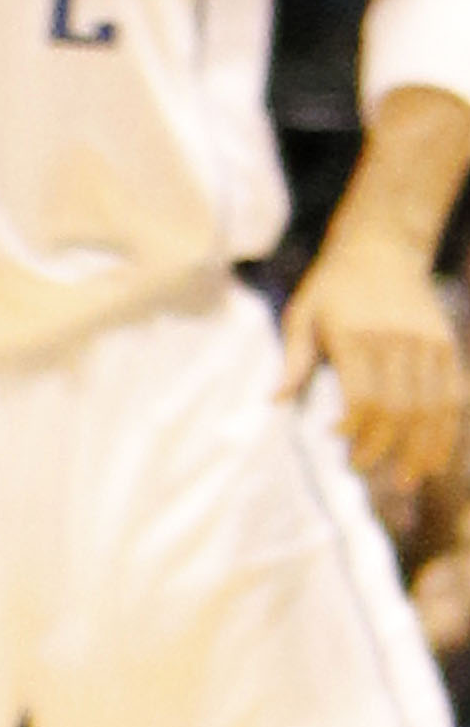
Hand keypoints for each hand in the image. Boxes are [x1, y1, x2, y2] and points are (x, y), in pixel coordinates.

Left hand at [283, 229, 465, 500]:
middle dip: (386, 447)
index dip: (357, 430)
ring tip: (409, 479)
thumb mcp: (301, 315)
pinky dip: (447, 427)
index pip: (365, 397)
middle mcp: (397, 341)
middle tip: (368, 473)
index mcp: (356, 337)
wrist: (382, 248)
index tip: (343, 449)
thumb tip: (275, 402)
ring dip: (422, 447)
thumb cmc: (331, 287)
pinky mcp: (446, 344)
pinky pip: (452, 393)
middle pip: (399, 407)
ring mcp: (427, 343)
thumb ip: (293, 360)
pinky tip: (437, 454)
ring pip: (431, 406)